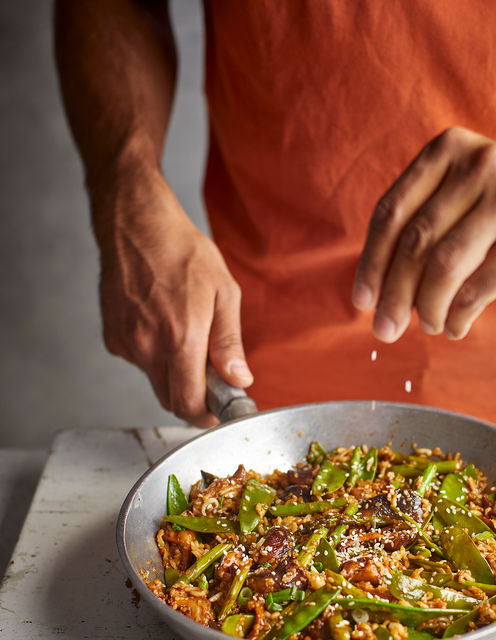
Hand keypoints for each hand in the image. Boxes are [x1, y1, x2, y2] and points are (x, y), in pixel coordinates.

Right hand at [95, 167, 252, 426]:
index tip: (217, 413)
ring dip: (173, 375)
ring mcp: (126, 342)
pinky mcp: (112, 336)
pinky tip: (162, 325)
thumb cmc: (183, 252)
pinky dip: (154, 356)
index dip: (205, 415)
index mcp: (180, 338)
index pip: (188, 402)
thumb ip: (229, 342)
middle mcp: (148, 346)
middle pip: (169, 399)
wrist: (136, 224)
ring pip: (154, 381)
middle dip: (192, 399)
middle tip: (210, 380)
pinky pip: (139, 361)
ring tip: (186, 337)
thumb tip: (239, 379)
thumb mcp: (223, 292)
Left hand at [352, 125, 495, 340]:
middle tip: (385, 329)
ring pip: (442, 269)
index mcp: (449, 150)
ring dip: (427, 308)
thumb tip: (380, 284)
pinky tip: (456, 325)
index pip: (392, 212)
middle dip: (393, 296)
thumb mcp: (472, 179)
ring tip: (430, 325)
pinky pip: (477, 289)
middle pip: (414, 244)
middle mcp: (478, 168)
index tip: (363, 301)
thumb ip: (428, 213)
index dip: (371, 263)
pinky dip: (458, 316)